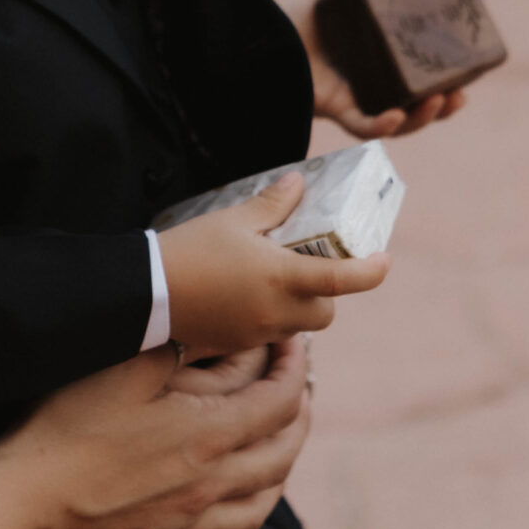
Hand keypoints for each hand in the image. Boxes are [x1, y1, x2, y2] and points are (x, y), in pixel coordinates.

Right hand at [0, 340, 313, 528]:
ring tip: (272, 454)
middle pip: (282, 457)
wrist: (18, 498)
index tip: (291, 344)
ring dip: (275, 478)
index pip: (279, 401)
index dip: (294, 367)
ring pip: (255, 512)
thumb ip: (180, 351)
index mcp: (207, 436)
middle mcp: (208, 488)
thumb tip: (212, 337)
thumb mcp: (126, 368)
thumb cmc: (67, 426)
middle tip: (296, 390)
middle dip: (299, 417)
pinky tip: (203, 524)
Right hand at [157, 176, 387, 357]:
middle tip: (310, 268)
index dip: (370, 273)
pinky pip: (269, 333)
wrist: (145, 293)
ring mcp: (257, 332)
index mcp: (281, 278)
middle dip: (327, 295)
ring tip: (274, 279)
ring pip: (299, 326)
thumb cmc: (190, 249)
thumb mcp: (233, 220)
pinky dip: (272, 316)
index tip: (383, 262)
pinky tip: (246, 294)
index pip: (341, 280)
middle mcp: (276, 312)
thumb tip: (298, 184)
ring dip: (299, 306)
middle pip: (326, 313)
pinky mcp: (237, 344)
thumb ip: (272, 205)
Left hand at [298, 0, 471, 138]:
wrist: (255, 41)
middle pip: (417, 105)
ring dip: (422, 118)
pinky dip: (382, 126)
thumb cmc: (289, 18)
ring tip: (439, 101)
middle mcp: (369, 86)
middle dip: (443, 106)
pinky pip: (362, 127)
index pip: (419, 74)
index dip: (446, 77)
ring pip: (397, 123)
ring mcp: (353, 101)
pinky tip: (396, 116)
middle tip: (460, 95)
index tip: (469, 70)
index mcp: (377, 60)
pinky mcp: (334, 111)